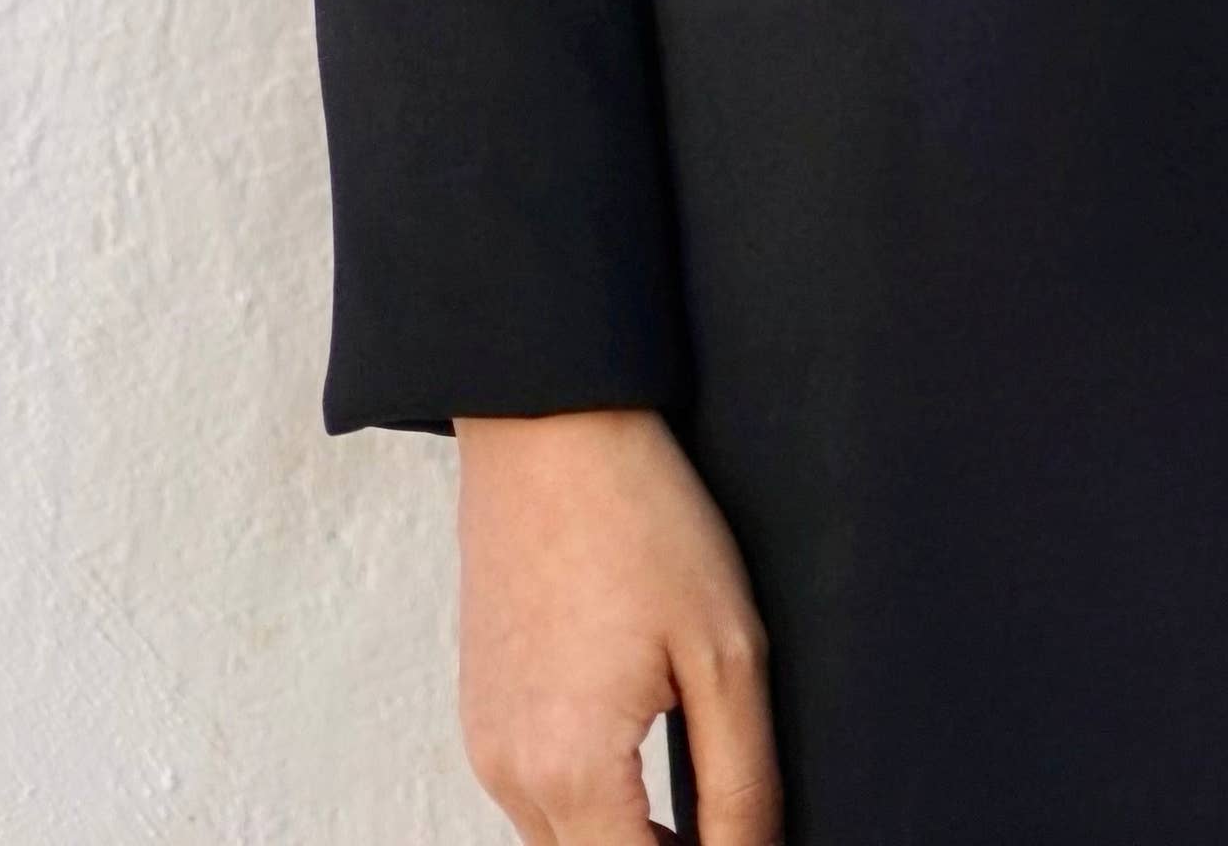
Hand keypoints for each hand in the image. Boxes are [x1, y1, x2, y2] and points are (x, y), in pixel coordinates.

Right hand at [454, 404, 781, 845]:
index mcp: (570, 772)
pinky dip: (588, 801)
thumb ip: (742, 785)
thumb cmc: (641, 521)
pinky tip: (639, 745)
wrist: (548, 423)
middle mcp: (510, 775)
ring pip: (561, 844)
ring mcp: (486, 744)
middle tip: (726, 830)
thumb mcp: (725, 653)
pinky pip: (535, 796)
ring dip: (623, 839)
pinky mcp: (480, 712)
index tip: (747, 841)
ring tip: (694, 806)